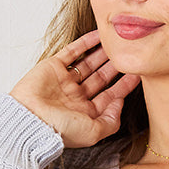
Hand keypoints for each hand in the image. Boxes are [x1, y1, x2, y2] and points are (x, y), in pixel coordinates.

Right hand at [9, 29, 141, 150]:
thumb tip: (120, 103)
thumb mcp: (93, 132)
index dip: (124, 86)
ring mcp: (64, 81)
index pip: (109, 97)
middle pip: (101, 78)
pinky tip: (99, 35)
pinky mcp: (53, 67)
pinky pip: (72, 51)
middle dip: (115, 67)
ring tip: (118, 43)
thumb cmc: (60, 130)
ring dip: (103, 54)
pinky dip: (85, 43)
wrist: (30, 119)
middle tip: (129, 54)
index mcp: (85, 113)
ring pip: (88, 63)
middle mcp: (76, 97)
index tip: (138, 73)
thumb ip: (111, 121)